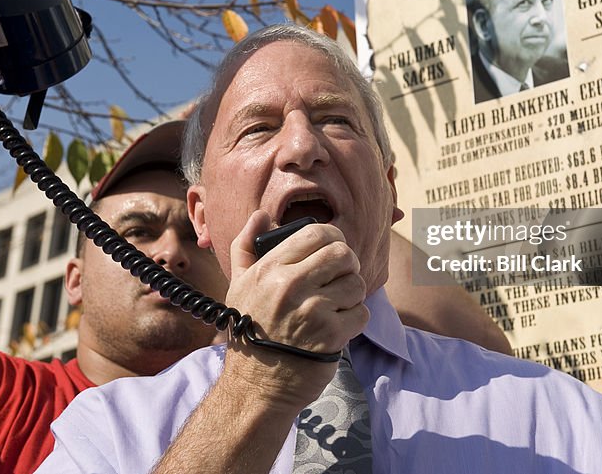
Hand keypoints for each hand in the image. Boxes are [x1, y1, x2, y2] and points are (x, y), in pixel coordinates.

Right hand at [220, 211, 368, 411]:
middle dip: (347, 264)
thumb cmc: (250, 331)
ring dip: (352, 294)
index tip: (332, 251)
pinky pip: (362, 313)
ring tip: (337, 304)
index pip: (316, 233)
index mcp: (270, 269)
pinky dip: (355, 319)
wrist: (256, 385)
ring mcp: (312, 311)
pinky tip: (338, 326)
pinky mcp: (331, 336)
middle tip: (340, 277)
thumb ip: (246, 246)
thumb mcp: (239, 285)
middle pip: (342, 254)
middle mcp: (290, 286)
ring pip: (356, 283)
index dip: (332, 238)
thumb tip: (260, 215)